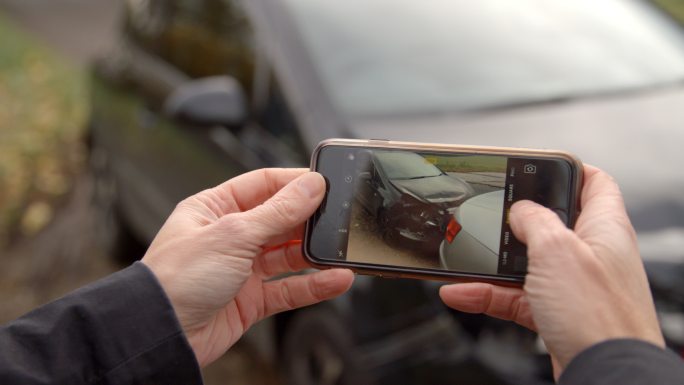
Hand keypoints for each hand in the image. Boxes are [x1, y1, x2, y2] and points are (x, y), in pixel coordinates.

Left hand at [141, 169, 353, 366]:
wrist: (161, 334)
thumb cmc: (176, 279)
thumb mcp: (232, 234)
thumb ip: (277, 212)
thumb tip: (310, 186)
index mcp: (214, 209)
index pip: (262, 185)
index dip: (294, 183)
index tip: (324, 183)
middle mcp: (228, 236)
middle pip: (279, 220)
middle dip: (308, 220)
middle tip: (338, 218)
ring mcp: (241, 269)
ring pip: (288, 256)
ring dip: (315, 254)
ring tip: (341, 251)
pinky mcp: (251, 300)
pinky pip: (289, 288)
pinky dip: (313, 286)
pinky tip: (335, 279)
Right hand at [439, 165, 663, 376]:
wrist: (605, 373)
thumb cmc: (600, 316)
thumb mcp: (557, 250)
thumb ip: (534, 221)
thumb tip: (520, 210)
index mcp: (603, 227)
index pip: (593, 182)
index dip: (565, 169)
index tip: (534, 167)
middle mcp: (590, 254)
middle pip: (550, 224)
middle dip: (515, 221)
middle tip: (489, 214)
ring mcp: (572, 285)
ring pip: (525, 263)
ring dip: (491, 263)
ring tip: (462, 259)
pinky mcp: (555, 313)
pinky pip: (515, 296)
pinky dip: (487, 294)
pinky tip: (461, 293)